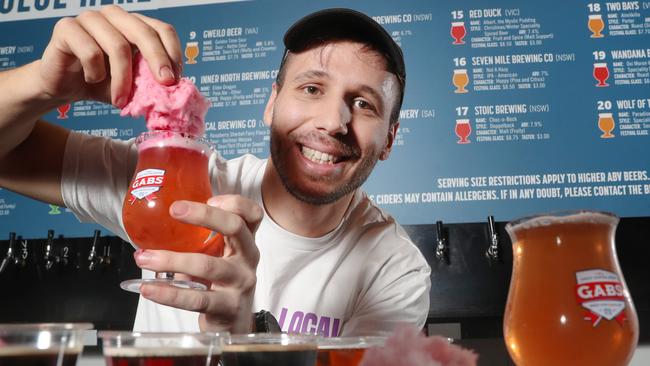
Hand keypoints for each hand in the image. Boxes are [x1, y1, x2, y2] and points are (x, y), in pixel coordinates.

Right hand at [38, 5, 181, 106]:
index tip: (176, 79)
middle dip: (157, 60)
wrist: (63, 87)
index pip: (162, 29)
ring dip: (122, 79)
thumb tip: (176, 91)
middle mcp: (114, 16)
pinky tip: (91, 79)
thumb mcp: (132, 85)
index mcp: (134, 25)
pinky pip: (90, 51)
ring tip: (120, 100)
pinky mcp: (67, 28)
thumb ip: (151, 83)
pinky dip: (95, 73)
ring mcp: (90, 19)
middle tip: (165, 84)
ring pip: (118, 46)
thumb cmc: (101, 83)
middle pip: (144, 32)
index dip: (172, 53)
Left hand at [133, 195, 262, 333]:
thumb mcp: (219, 256)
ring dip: (172, 260)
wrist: (234, 324)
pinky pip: (197, 298)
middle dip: (204, 216)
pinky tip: (149, 289)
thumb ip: (201, 239)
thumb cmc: (221, 284)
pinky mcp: (228, 307)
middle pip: (236, 228)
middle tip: (174, 210)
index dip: (235, 203)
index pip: (253, 214)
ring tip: (144, 258)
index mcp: (245, 242)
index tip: (210, 198)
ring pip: (208, 265)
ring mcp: (240, 283)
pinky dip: (169, 294)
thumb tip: (153, 224)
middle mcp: (248, 259)